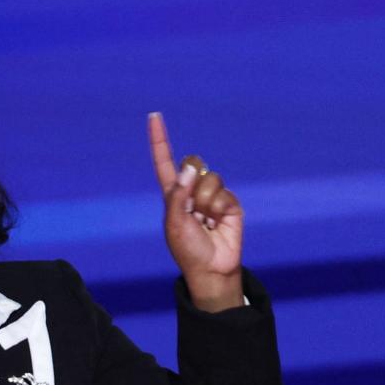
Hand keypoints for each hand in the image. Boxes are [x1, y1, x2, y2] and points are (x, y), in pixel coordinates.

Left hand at [147, 112, 244, 311]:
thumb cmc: (187, 249)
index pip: (165, 162)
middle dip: (191, 183)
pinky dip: (219, 208)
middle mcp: (191, 191)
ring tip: (205, 221)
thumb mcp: (174, 223)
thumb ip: (178, 195)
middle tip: (192, 210)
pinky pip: (224, 193)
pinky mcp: (230, 203)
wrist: (212, 268)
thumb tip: (190, 168)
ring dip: (205, 202)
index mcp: (172, 195)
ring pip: (209, 179)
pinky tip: (218, 223)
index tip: (154, 116)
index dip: (159, 140)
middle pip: (193, 165)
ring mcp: (211, 196)